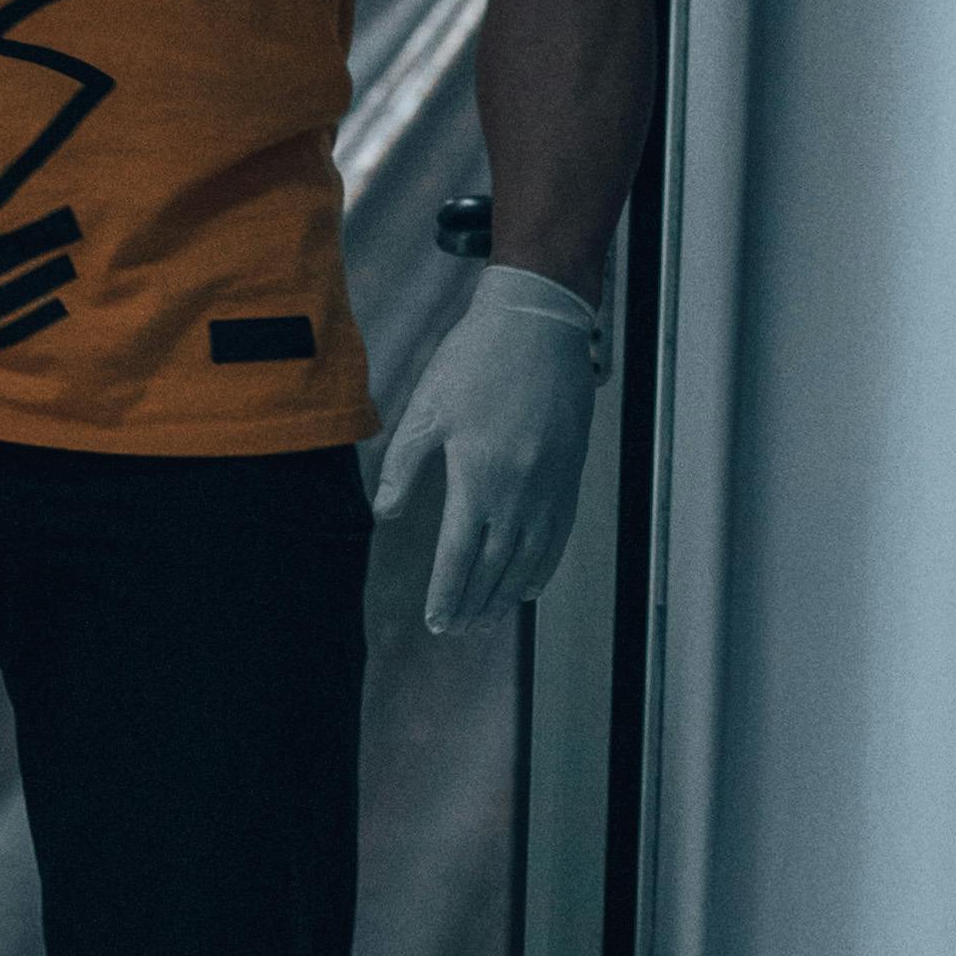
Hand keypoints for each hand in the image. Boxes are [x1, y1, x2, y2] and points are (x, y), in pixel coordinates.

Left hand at [370, 263, 604, 631]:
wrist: (539, 323)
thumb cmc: (474, 360)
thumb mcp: (426, 408)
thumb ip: (404, 466)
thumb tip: (386, 514)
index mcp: (478, 476)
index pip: (459, 554)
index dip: (446, 592)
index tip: (435, 620)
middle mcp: (518, 491)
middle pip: (494, 566)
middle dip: (473, 603)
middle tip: (455, 631)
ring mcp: (550, 486)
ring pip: (528, 558)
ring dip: (505, 595)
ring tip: (485, 621)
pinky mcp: (569, 475)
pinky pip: (557, 536)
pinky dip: (541, 568)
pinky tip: (526, 587)